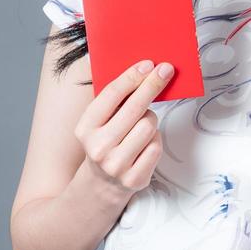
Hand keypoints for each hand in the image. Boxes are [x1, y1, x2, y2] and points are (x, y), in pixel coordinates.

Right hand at [74, 59, 173, 202]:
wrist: (102, 185)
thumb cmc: (105, 143)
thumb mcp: (98, 123)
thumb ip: (113, 100)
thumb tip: (141, 70)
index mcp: (85, 129)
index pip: (111, 96)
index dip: (131, 77)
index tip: (147, 64)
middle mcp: (99, 147)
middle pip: (135, 108)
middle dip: (152, 85)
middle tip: (165, 70)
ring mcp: (117, 165)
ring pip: (149, 125)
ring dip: (150, 119)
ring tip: (141, 125)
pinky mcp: (135, 178)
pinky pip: (156, 145)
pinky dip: (155, 139)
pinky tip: (144, 143)